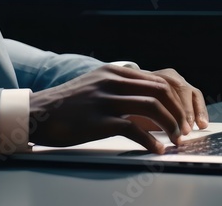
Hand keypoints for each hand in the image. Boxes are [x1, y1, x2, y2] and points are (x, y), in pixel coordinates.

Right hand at [28, 65, 208, 153]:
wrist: (37, 113)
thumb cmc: (67, 105)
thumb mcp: (95, 84)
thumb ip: (119, 86)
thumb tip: (148, 99)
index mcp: (114, 72)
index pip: (158, 80)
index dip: (176, 100)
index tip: (184, 116)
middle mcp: (112, 82)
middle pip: (160, 91)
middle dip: (179, 112)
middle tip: (184, 130)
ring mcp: (105, 100)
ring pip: (152, 108)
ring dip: (170, 126)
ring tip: (176, 140)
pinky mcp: (98, 121)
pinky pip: (134, 129)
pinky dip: (151, 141)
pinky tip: (156, 150)